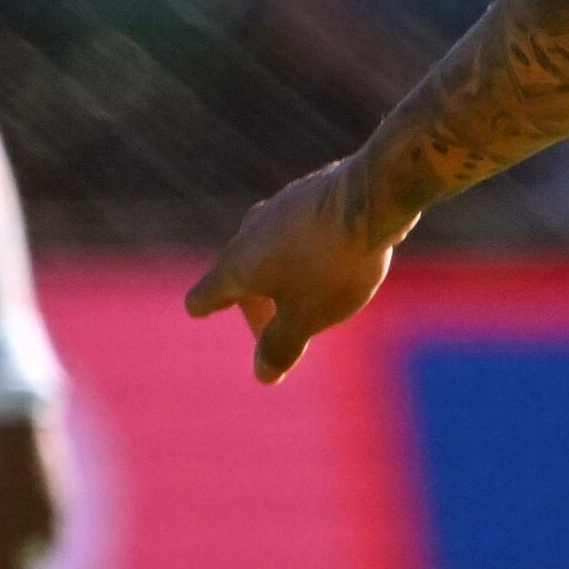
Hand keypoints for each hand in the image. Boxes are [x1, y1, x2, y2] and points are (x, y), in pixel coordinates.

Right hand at [185, 155, 403, 384]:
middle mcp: (249, 232)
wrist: (370, 202)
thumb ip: (281, 347)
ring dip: (280, 276)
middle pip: (240, 275)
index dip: (204, 306)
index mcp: (237, 265)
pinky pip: (296, 232)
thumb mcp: (305, 317)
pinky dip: (302, 252)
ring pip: (269, 250)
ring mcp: (278, 207)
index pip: (206, 293)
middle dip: (255, 305)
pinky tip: (326, 261)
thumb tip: (263, 374)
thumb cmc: (332, 264)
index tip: (198, 309)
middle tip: (274, 332)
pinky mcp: (309, 194)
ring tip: (302, 298)